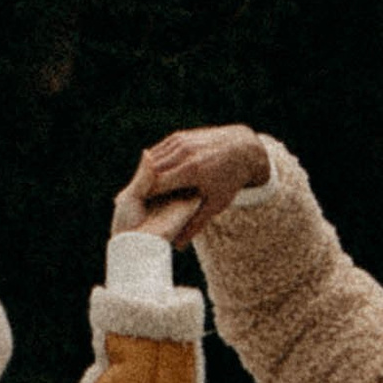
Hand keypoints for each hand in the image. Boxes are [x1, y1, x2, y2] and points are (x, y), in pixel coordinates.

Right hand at [117, 126, 270, 245]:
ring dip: (146, 174)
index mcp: (192, 171)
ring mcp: (182, 142)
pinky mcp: (180, 136)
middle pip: (151, 172)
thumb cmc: (229, 181)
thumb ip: (194, 225)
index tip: (142, 211)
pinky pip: (159, 150)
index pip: (157, 185)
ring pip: (152, 160)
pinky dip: (154, 162)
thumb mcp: (216, 205)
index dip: (146, 199)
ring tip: (144, 190)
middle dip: (143, 187)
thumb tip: (177, 246)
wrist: (243, 150)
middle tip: (138, 203)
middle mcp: (185, 154)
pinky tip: (151, 175)